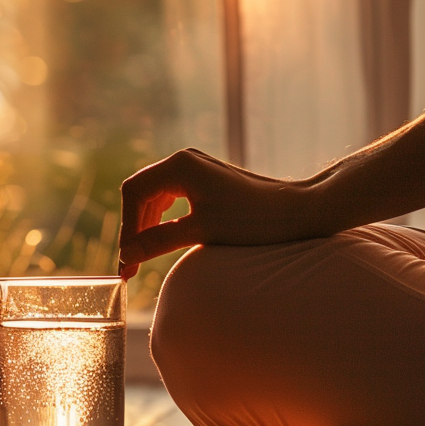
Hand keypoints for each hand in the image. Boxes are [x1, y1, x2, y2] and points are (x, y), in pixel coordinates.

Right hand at [118, 148, 321, 279]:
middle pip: (140, 192)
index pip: (133, 192)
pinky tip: (163, 238)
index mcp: (179, 166)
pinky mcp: (206, 180)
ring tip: (143, 256)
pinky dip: (162, 219)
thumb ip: (159, 241)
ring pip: (154, 196)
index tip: (127, 259)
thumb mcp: (201, 232)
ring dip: (146, 226)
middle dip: (134, 228)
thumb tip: (126, 255)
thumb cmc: (253, 219)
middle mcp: (184, 160)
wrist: (298, 211)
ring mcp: (195, 168)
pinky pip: (171, 197)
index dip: (126, 227)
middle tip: (131, 265)